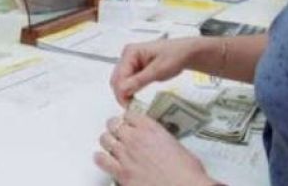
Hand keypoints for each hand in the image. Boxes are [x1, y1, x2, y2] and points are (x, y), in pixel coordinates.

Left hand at [94, 112, 216, 185]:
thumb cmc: (187, 172)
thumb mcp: (176, 146)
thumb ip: (162, 140)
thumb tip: (160, 145)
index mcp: (150, 128)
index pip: (129, 114)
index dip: (128, 119)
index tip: (128, 123)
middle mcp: (135, 138)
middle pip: (113, 124)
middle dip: (115, 128)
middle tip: (118, 133)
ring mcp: (126, 155)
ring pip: (105, 139)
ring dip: (108, 142)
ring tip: (111, 145)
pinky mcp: (121, 173)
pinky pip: (102, 160)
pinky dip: (100, 158)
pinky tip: (103, 159)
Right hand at [111, 38, 192, 106]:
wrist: (186, 53)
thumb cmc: (175, 56)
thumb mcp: (158, 70)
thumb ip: (139, 80)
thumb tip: (123, 90)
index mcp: (131, 52)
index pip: (119, 75)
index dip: (121, 92)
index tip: (128, 106)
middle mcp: (127, 55)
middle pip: (116, 78)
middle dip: (120, 93)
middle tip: (130, 107)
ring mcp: (130, 61)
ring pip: (120, 80)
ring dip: (124, 92)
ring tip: (132, 104)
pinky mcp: (135, 68)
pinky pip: (127, 81)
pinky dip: (129, 90)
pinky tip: (134, 97)